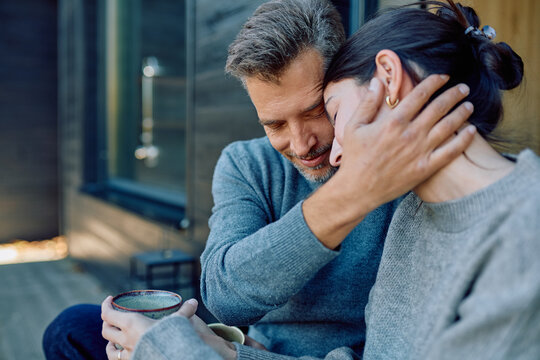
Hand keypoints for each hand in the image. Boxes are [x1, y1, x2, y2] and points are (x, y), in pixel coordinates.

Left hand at [101, 296, 197, 359]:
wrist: (169, 358)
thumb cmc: (170, 337)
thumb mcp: (178, 321)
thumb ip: (185, 311)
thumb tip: (194, 302)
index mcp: (131, 324)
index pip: (108, 313)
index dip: (106, 304)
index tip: (110, 299)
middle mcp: (125, 339)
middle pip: (106, 330)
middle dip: (106, 322)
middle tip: (113, 316)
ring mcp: (127, 354)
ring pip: (109, 348)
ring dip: (109, 342)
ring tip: (114, 338)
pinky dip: (117, 356)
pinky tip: (121, 354)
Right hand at [304, 74, 474, 248]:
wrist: (358, 189)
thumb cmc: (354, 158)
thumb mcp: (354, 126)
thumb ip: (367, 103)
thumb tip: (377, 81)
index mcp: (393, 122)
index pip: (420, 95)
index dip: (434, 82)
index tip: (443, 77)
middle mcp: (410, 134)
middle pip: (438, 107)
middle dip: (454, 94)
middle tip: (463, 88)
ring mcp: (420, 151)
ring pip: (448, 126)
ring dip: (461, 113)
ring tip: (469, 105)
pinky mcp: (425, 168)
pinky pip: (450, 151)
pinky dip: (463, 140)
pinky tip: (471, 131)